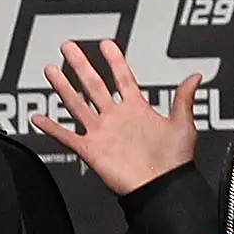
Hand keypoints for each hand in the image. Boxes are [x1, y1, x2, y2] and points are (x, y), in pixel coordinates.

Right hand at [34, 39, 199, 196]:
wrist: (161, 188)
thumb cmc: (174, 162)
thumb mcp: (183, 124)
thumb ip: (184, 99)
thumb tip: (195, 77)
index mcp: (137, 110)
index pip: (122, 78)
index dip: (114, 60)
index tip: (105, 44)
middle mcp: (116, 118)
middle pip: (93, 85)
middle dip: (80, 65)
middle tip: (69, 48)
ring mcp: (101, 133)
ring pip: (76, 104)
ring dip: (63, 87)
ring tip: (51, 70)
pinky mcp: (90, 149)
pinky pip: (66, 136)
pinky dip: (51, 128)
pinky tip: (39, 118)